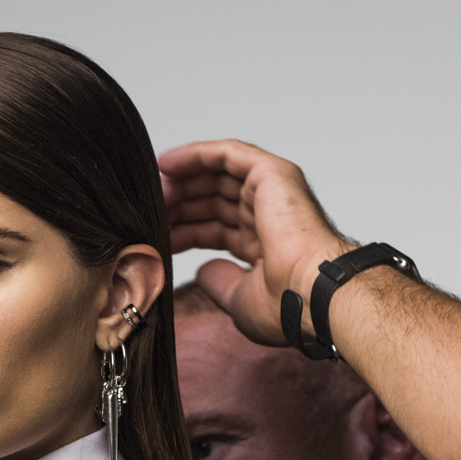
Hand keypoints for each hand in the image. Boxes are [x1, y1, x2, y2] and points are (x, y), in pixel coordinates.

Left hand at [160, 139, 352, 346]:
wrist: (311, 293)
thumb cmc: (287, 305)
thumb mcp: (240, 300)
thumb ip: (220, 283)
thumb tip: (203, 270)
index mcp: (266, 246)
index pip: (217, 229)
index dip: (185, 230)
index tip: (157, 236)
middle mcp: (270, 215)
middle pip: (214, 200)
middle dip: (180, 205)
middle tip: (149, 211)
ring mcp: (273, 192)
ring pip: (218, 175)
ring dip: (183, 181)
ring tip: (154, 191)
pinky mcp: (272, 174)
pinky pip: (227, 154)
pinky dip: (196, 155)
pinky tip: (167, 164)